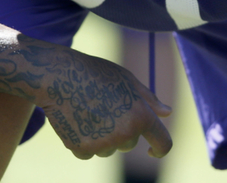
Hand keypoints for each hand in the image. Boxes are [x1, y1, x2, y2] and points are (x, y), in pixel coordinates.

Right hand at [39, 50, 172, 159]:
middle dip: (121, 131)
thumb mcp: (127, 80)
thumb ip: (149, 99)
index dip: (160, 149)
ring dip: (102, 136)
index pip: (163, 143)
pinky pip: (89, 152)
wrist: (59, 76)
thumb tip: (167, 113)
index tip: (153, 151)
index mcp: (141, 116)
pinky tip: (76, 118)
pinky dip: (84, 140)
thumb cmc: (96, 73)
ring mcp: (103, 144)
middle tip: (103, 107)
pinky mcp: (82, 149)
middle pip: (129, 144)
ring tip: (87, 110)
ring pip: (109, 149)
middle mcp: (125, 134)